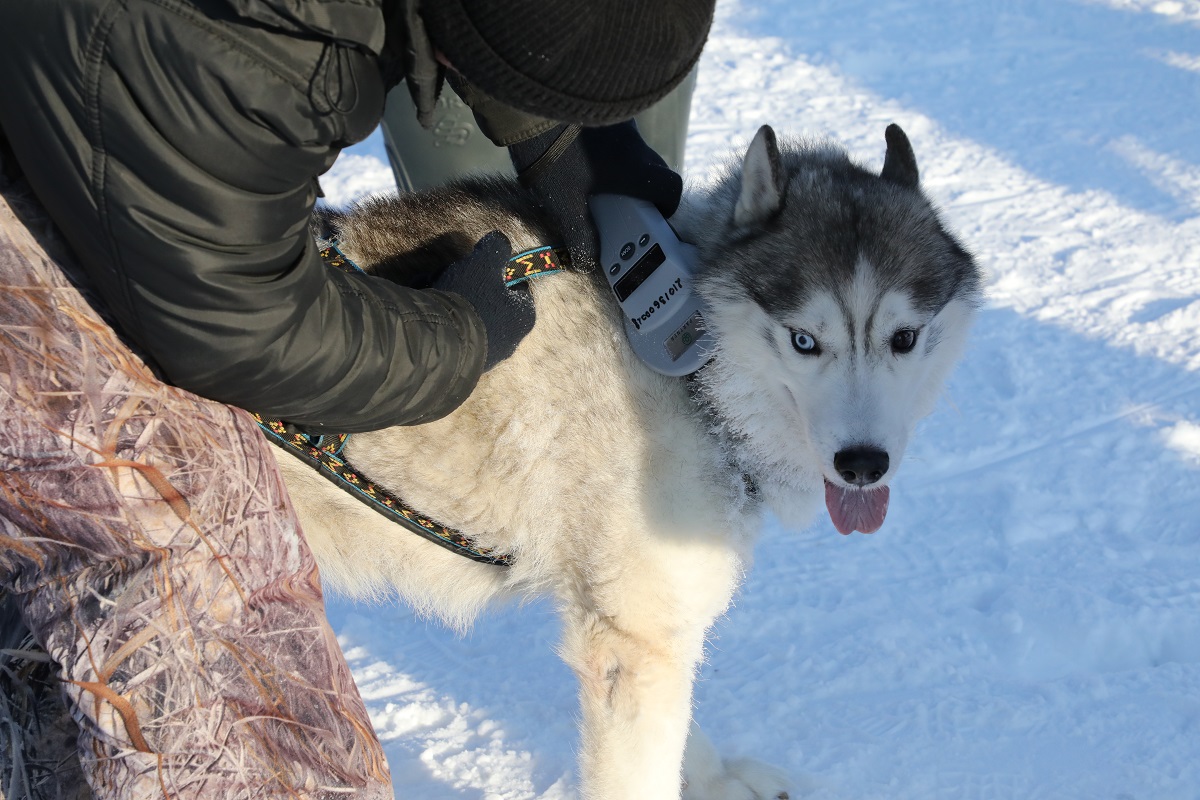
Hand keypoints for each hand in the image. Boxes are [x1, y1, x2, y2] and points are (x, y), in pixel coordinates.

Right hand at [433, 231, 534, 370]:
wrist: (441, 342)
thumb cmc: (471, 298)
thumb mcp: (484, 262)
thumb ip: (496, 247)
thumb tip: (500, 240)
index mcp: (525, 315)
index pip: (518, 287)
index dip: (499, 274)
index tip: (480, 268)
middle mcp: (513, 340)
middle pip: (496, 306)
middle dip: (478, 292)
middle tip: (458, 281)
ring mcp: (490, 357)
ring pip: (477, 322)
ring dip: (462, 309)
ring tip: (440, 297)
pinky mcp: (467, 366)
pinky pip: (461, 338)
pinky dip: (451, 327)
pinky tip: (435, 317)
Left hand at [509, 121, 681, 270]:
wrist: (535, 94)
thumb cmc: (556, 155)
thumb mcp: (564, 205)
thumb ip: (580, 237)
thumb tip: (588, 262)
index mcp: (637, 171)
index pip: (671, 191)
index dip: (666, 209)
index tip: (649, 222)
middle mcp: (637, 147)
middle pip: (652, 174)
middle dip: (638, 195)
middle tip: (615, 212)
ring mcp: (621, 125)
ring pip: (631, 156)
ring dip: (619, 174)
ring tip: (590, 190)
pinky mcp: (601, 113)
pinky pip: (612, 139)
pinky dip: (603, 155)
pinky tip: (576, 163)